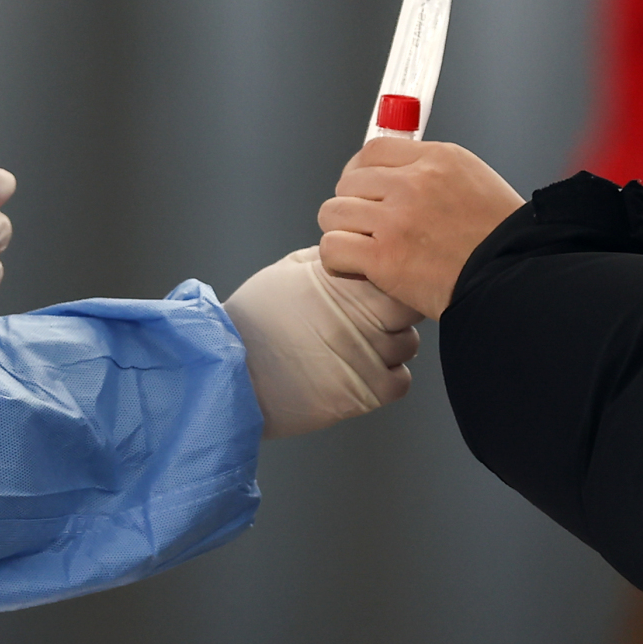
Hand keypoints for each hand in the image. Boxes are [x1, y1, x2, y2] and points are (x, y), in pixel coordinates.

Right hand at [223, 246, 421, 438]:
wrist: (231, 374)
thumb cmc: (252, 320)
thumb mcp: (287, 271)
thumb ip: (329, 259)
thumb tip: (355, 251)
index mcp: (346, 281)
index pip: (398, 268)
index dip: (394, 274)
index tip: (380, 281)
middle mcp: (363, 316)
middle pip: (411, 306)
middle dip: (398, 308)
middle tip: (375, 315)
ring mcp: (368, 356)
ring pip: (408, 345)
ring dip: (391, 344)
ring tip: (356, 346)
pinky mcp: (366, 393)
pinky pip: (401, 382)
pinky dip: (388, 378)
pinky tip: (359, 370)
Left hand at [318, 138, 523, 319]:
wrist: (516, 282)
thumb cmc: (504, 244)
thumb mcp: (477, 185)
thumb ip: (435, 175)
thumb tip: (396, 175)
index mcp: (439, 159)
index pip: (373, 151)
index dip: (358, 173)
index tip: (361, 193)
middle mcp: (414, 182)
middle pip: (348, 182)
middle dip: (351, 207)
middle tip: (366, 231)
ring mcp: (397, 219)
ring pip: (333, 212)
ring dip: (342, 233)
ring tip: (362, 252)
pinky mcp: (384, 256)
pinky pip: (332, 248)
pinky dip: (337, 262)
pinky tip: (356, 270)